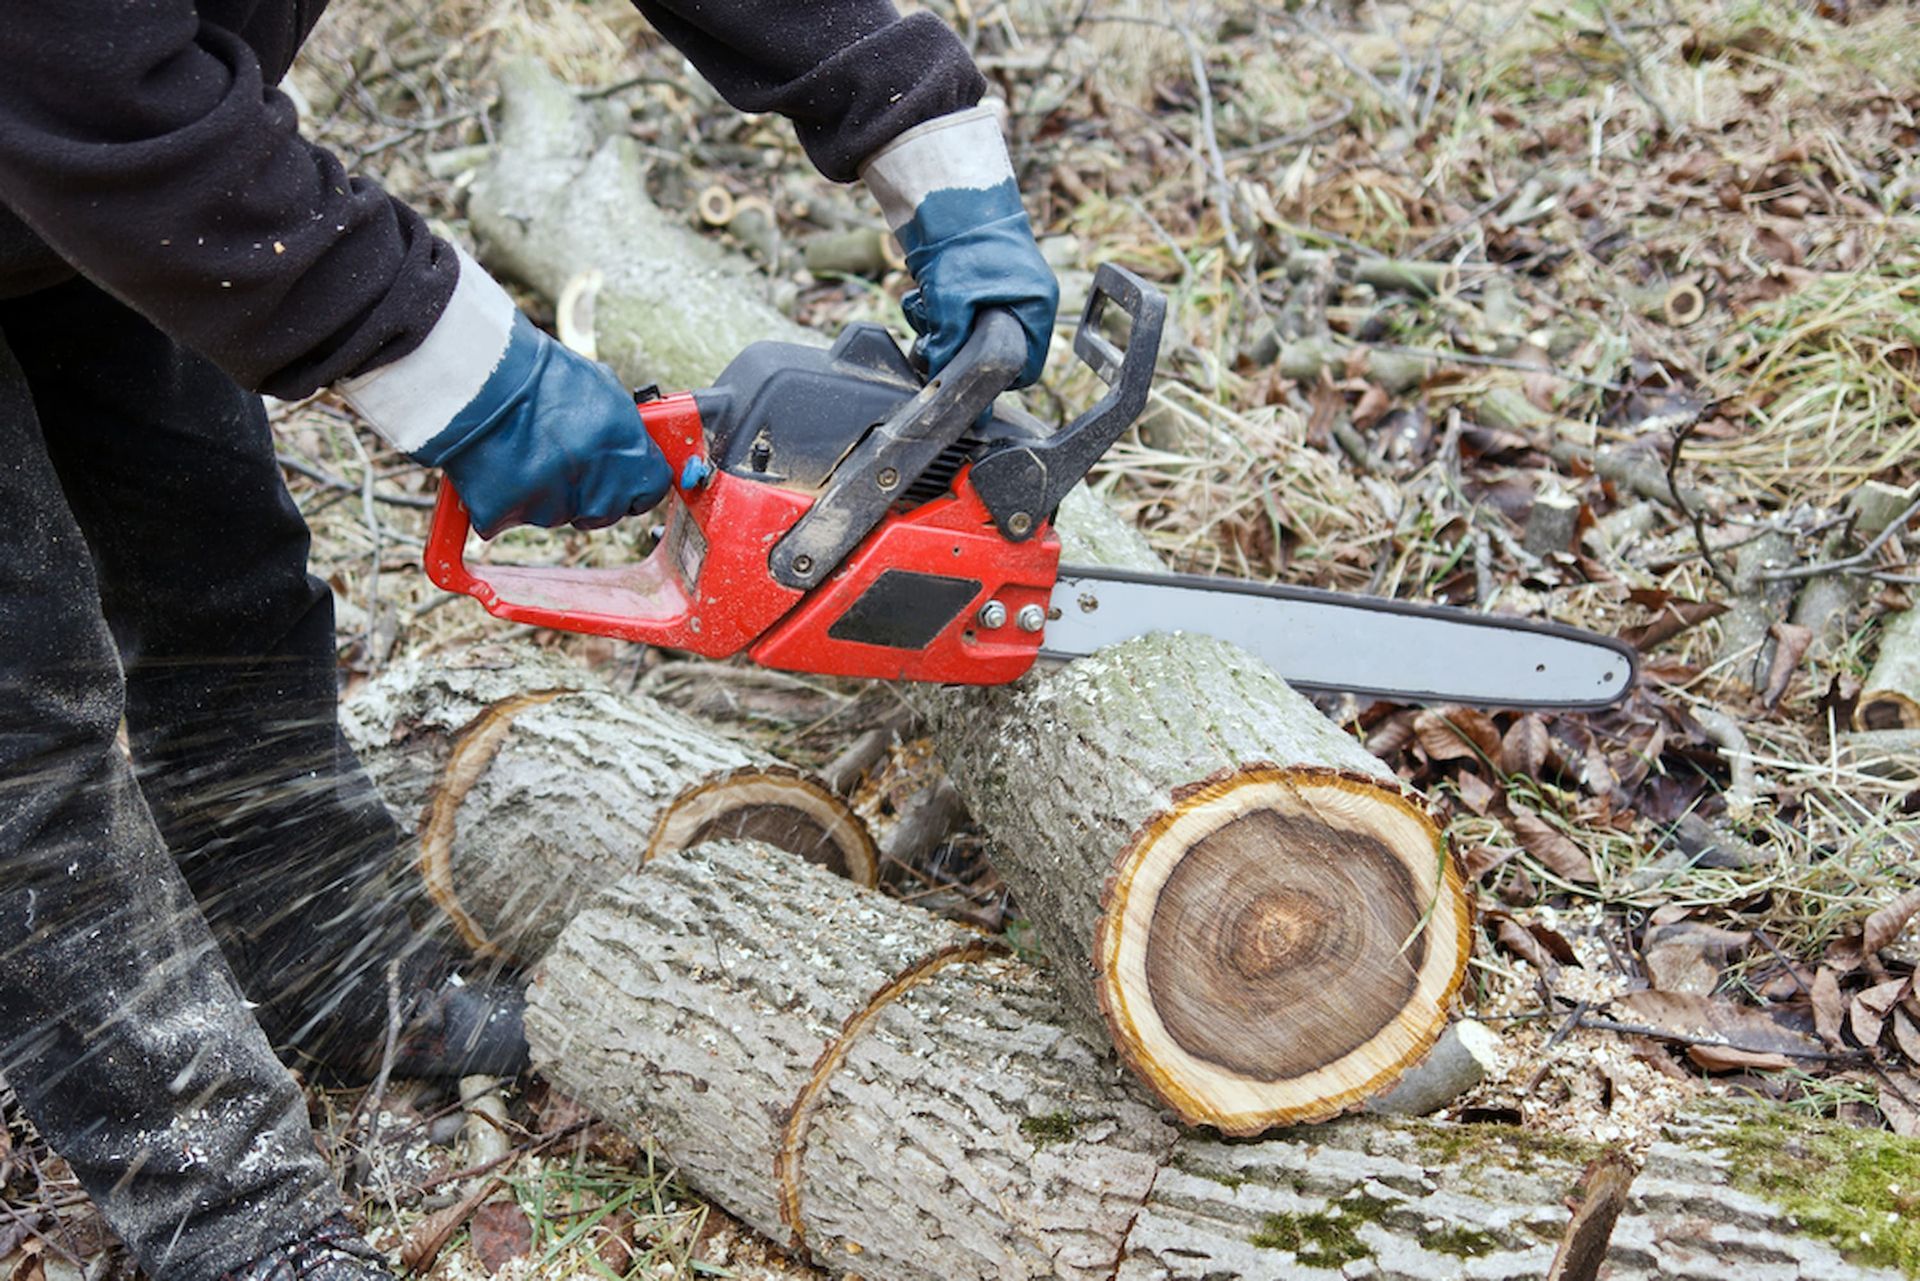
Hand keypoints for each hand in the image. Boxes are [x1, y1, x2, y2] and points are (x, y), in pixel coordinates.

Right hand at [338, 250, 669, 537]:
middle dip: (588, 491)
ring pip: (555, 514)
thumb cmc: (542, 375)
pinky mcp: (507, 516)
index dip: (634, 486)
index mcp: (629, 457)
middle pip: (604, 510)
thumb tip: (633, 442)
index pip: (649, 491)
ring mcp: (552, 508)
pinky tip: (495, 463)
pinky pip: (506, 517)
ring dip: (542, 492)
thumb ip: (624, 428)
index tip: (620, 479)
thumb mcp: (603, 389)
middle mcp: (598, 489)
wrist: (481, 377)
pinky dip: (499, 499)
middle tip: (560, 456)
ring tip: (522, 447)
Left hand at [861, 106, 1057, 387]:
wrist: (947, 198)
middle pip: (996, 351)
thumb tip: (938, 376)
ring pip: (973, 334)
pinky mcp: (982, 283)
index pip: (1027, 366)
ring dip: (945, 330)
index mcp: (1037, 306)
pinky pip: (962, 314)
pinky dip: (940, 312)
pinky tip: (924, 297)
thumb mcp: (952, 302)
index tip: (966, 377)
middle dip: (963, 349)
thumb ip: (946, 345)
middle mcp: (1028, 301)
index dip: (996, 378)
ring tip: (927, 309)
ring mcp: (1006, 291)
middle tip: (938, 340)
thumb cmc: (962, 242)